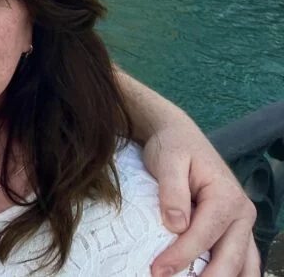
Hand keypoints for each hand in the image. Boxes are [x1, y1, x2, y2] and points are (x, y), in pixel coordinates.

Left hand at [143, 124, 258, 276]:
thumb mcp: (167, 161)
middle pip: (230, 258)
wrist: (178, 136)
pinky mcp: (234, 232)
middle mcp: (242, 214)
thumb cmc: (172, 147)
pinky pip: (240, 261)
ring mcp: (241, 225)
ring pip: (243, 266)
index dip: (182, 256)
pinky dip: (229, 275)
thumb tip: (176, 224)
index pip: (205, 235)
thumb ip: (172, 191)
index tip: (157, 271)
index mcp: (227, 196)